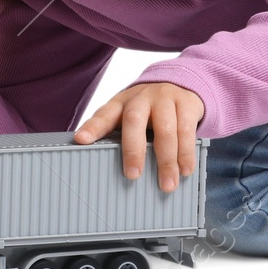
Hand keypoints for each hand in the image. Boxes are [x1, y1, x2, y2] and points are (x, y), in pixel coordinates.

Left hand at [74, 81, 203, 191]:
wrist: (179, 83)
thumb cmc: (148, 109)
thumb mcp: (129, 115)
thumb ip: (117, 134)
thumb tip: (101, 166)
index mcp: (121, 103)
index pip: (103, 114)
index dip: (92, 127)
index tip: (81, 140)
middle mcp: (141, 98)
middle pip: (134, 120)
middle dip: (133, 149)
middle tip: (133, 175)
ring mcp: (165, 98)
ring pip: (165, 129)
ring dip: (166, 160)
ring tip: (167, 184)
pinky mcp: (186, 103)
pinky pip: (186, 130)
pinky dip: (186, 153)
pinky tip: (185, 169)